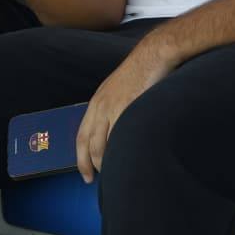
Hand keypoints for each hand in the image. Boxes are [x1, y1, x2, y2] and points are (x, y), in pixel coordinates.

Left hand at [75, 44, 173, 182]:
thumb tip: (112, 130)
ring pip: (103, 145)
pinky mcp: (129, 108)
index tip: (86, 173)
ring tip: (113, 174)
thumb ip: (111, 108)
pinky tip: (126, 160)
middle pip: (89, 144)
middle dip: (90, 165)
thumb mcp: (117, 89)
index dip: (81, 157)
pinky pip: (120, 137)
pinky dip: (121, 152)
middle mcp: (101, 106)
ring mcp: (114, 108)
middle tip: (95, 180)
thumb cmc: (140, 71)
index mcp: (96, 102)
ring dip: (105, 162)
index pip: (81, 136)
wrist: (153, 55)